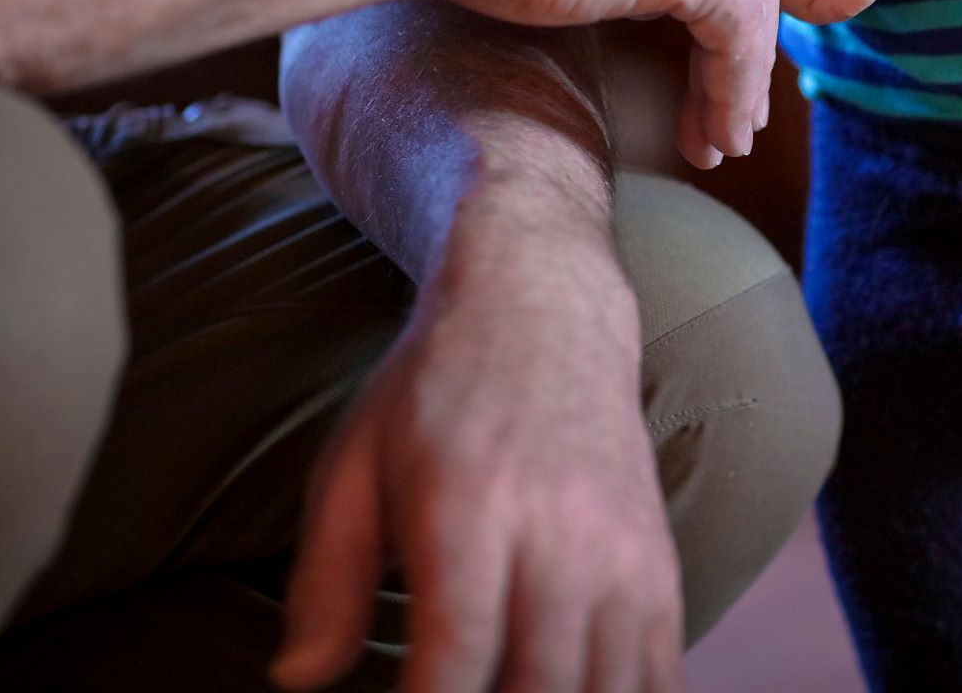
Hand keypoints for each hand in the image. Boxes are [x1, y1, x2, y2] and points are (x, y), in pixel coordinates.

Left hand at [272, 212, 679, 692]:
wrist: (548, 306)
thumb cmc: (438, 390)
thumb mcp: (354, 463)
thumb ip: (325, 577)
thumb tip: (297, 677)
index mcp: (470, 505)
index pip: (458, 650)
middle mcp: (561, 532)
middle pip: (540, 688)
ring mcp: (623, 551)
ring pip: (610, 689)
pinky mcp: (659, 563)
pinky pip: (663, 669)